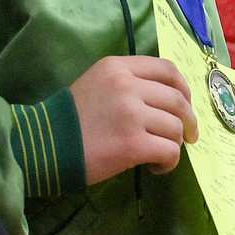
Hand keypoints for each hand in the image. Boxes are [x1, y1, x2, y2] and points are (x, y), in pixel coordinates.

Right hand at [70, 56, 197, 185]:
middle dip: (189, 120)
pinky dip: (169, 162)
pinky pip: (169, 151)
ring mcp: (131, 114)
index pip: (166, 69)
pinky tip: (154, 167)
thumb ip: (128, 83)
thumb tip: (168, 102)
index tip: (186, 104)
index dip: (184, 88)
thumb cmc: (70, 118)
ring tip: (158, 154)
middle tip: (188, 136)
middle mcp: (126, 85)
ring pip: (176, 128)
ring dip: (174, 144)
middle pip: (177, 100)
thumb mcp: (96, 84)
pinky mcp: (133, 144)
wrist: (45, 145)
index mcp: (117, 67)